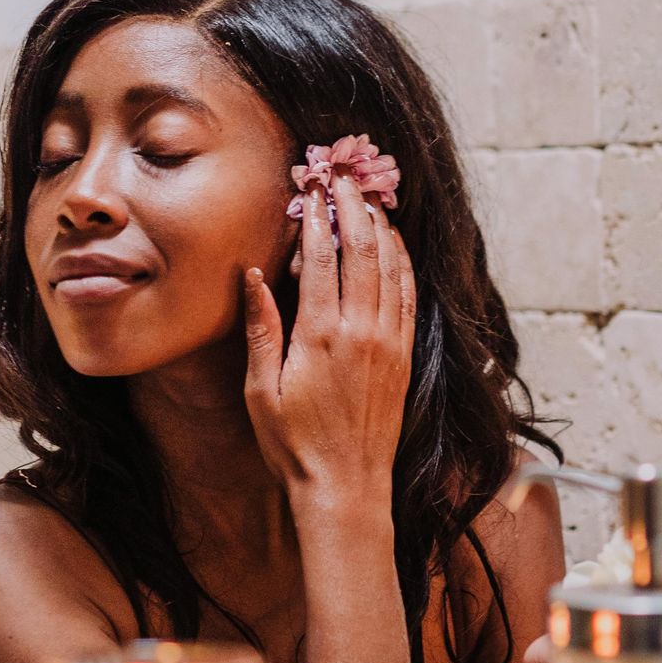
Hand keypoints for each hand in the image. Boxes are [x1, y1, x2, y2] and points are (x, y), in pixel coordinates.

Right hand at [243, 171, 414, 517]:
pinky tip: (394, 246)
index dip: (317, 216)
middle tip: (344, 175)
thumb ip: (261, 328)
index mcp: (320, 335)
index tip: (312, 186)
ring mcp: (388, 342)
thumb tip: (253, 276)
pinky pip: (408, 296)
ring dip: (380, 227)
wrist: (345, 487)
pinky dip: (402, 263)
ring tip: (369, 197)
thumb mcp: (261, 390)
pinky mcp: (403, 356)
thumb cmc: (294, 444)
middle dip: (353, 206)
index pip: (320, 257)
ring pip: (390, 267)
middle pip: (362, 250)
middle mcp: (361, 331)